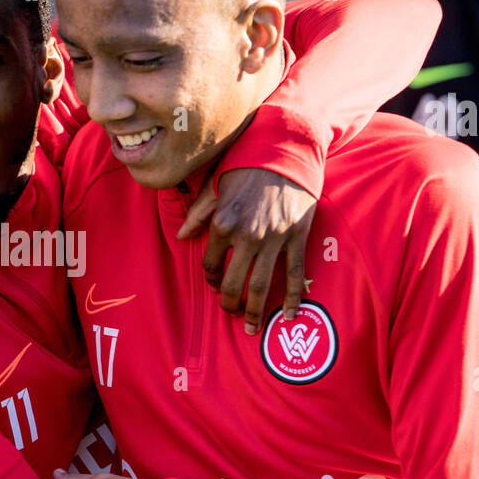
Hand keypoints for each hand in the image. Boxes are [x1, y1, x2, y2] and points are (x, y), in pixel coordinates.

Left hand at [178, 167, 316, 333]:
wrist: (286, 151)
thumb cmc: (247, 166)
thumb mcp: (215, 185)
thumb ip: (198, 214)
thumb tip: (181, 236)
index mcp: (224, 223)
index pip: (212, 263)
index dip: (211, 278)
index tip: (214, 285)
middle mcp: (248, 235)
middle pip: (235, 282)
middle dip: (230, 303)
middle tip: (229, 312)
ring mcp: (275, 239)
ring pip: (262, 284)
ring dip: (255, 310)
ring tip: (251, 327)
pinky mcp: (297, 237)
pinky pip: (294, 273)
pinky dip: (293, 297)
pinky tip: (288, 316)